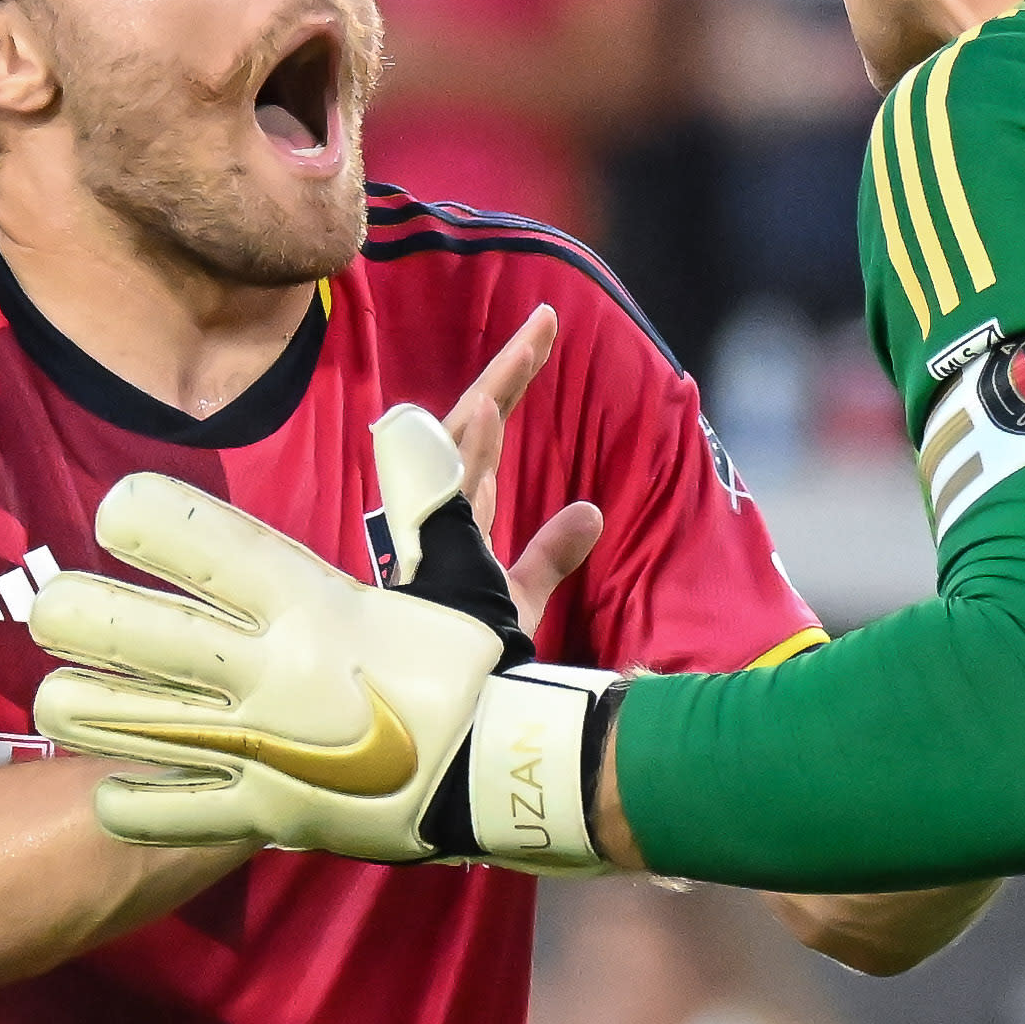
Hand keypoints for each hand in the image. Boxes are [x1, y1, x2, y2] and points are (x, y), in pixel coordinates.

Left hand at [29, 437, 622, 871]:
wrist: (509, 773)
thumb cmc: (473, 663)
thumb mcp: (458, 567)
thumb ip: (425, 487)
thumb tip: (407, 415)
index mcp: (308, 603)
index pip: (204, 544)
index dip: (145, 520)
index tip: (112, 513)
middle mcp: (270, 670)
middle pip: (141, 635)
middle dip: (80, 617)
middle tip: (47, 609)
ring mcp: (262, 747)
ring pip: (135, 727)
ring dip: (81, 709)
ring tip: (51, 698)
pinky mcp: (266, 812)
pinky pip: (175, 812)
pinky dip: (131, 801)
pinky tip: (102, 784)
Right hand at [439, 304, 605, 642]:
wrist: (452, 701)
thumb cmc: (473, 657)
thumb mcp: (522, 596)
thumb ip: (552, 553)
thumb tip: (593, 513)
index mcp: (457, 518)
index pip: (485, 439)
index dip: (509, 389)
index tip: (539, 342)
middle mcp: (439, 510)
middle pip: (471, 422)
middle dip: (508, 372)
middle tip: (545, 322)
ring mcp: (432, 524)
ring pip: (459, 439)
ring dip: (496, 389)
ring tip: (530, 342)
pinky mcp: (431, 545)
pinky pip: (446, 485)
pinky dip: (467, 445)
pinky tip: (489, 405)